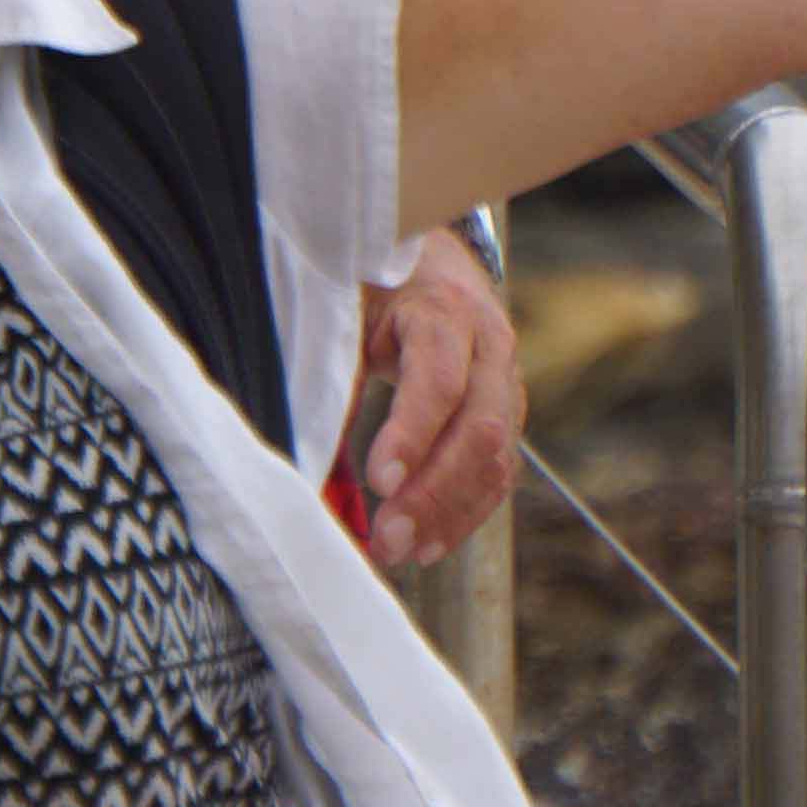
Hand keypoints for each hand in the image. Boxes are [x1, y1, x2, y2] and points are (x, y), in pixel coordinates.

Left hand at [351, 237, 523, 570]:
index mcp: (444, 307)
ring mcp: (506, 380)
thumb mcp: (345, 308)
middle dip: (434, 493)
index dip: (412, 433)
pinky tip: (428, 545)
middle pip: (480, 427)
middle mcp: (489, 344)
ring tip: (401, 553)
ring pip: (496, 457)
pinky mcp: (505, 411)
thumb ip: (330, 372)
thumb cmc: (370, 281)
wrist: (426, 253)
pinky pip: (497, 471)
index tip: (378, 482)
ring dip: (450, 514)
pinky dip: (465, 513)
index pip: (438, 377)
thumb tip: (300, 460)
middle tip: (388, 540)